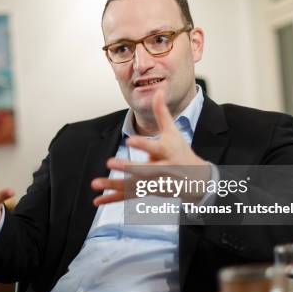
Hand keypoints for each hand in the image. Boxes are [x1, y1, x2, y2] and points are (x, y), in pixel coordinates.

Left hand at [92, 89, 210, 205]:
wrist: (196, 180)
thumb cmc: (181, 151)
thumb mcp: (173, 132)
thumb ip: (162, 113)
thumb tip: (158, 89)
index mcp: (168, 152)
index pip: (155, 148)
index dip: (143, 145)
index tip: (129, 141)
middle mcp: (162, 170)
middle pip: (144, 170)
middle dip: (128, 167)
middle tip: (110, 163)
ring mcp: (154, 183)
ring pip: (133, 185)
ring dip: (114, 185)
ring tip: (95, 184)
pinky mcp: (147, 192)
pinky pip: (128, 196)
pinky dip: (112, 199)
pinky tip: (97, 201)